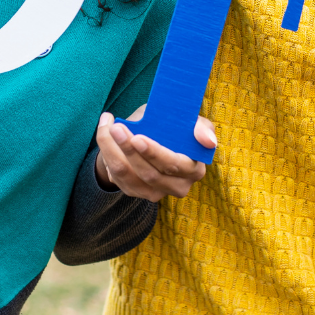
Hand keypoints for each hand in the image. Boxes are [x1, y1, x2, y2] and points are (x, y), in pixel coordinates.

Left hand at [93, 105, 216, 201]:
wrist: (149, 138)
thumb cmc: (172, 128)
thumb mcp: (188, 122)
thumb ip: (199, 127)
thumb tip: (208, 141)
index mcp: (194, 169)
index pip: (175, 165)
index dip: (155, 153)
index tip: (137, 137)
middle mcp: (177, 186)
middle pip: (150, 173)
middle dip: (130, 149)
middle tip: (117, 128)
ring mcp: (155, 193)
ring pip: (129, 175)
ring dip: (113, 150)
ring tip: (108, 127)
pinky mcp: (135, 192)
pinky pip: (116, 176)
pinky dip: (107, 153)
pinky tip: (105, 134)